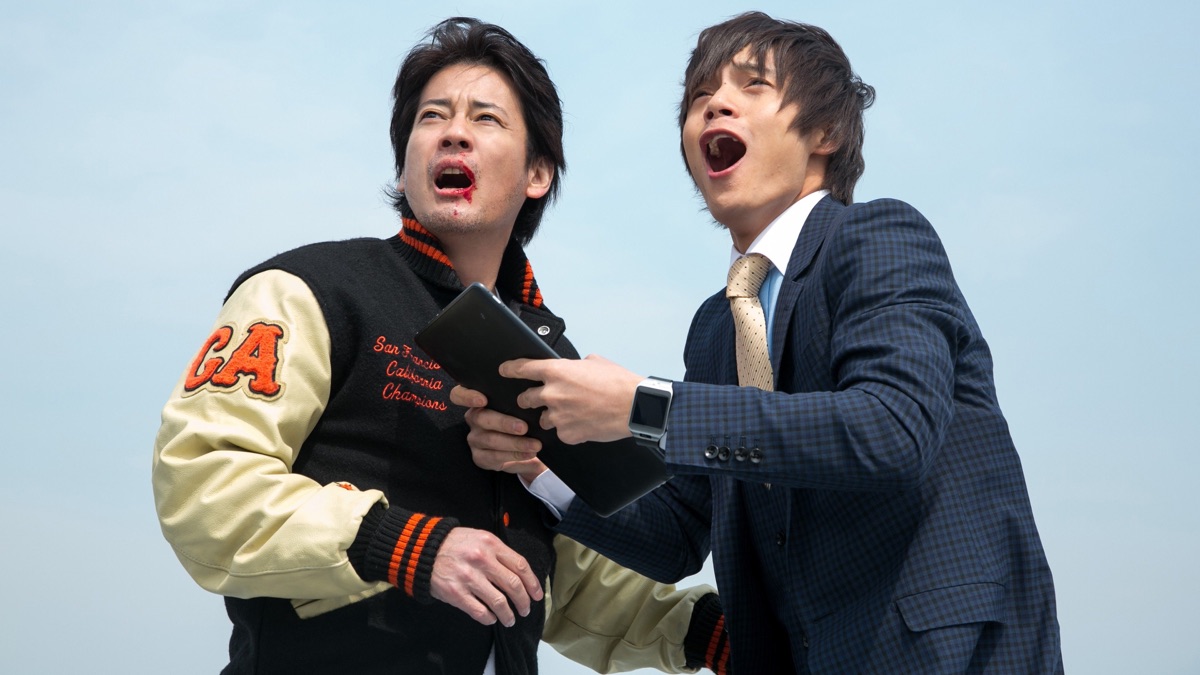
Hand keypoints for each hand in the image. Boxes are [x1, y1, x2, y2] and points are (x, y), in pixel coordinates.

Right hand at [429, 526, 543, 626]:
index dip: (532, 583)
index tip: (537, 595)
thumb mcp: (479, 538)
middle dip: (523, 602)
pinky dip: (489, 618)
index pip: (520, 566)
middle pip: (513, 585)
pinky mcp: (456, 593)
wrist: (422, 550)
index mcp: (491, 544)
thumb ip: (497, 552)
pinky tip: (491, 619)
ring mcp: (469, 578)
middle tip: (525, 610)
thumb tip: (518, 573)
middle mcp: (482, 560)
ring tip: (510, 620)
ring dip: (508, 614)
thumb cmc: (453, 543)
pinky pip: (479, 611)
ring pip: (499, 602)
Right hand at [450, 386, 547, 480]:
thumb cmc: (522, 421)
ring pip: (489, 439)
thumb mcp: (521, 410)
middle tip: (524, 428)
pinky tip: (529, 454)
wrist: (526, 448)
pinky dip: (515, 455)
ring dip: (514, 443)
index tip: (483, 400)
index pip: (459, 395)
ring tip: (534, 445)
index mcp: (477, 401)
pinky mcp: (479, 457)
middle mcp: (473, 419)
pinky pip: (494, 457)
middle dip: (503, 423)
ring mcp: (474, 439)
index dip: (467, 396)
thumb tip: (533, 399)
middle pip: (480, 418)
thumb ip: (520, 403)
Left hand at [501, 355, 642, 444]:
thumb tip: (573, 368)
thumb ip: (576, 365)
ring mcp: (558, 416)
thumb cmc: (618, 383)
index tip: (504, 371)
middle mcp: (552, 393)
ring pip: (542, 420)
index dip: (510, 369)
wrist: (635, 406)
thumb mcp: (595, 362)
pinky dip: (568, 430)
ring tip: (571, 413)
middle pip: (525, 399)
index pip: (522, 368)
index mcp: (557, 371)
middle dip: (528, 400)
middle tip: (536, 400)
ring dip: (551, 417)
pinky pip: (560, 433)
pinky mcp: (567, 434)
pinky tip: (582, 424)